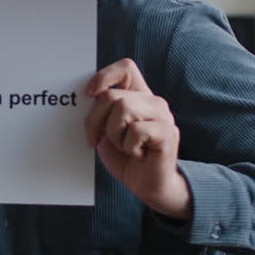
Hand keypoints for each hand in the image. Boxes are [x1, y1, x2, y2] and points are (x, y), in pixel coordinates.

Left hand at [83, 58, 190, 220]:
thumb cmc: (126, 158)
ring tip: (123, 146)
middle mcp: (153, 101)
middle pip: (113, 95)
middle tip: (96, 139)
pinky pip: (136, 131)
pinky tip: (137, 153)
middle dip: (94, 120)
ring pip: (123, 108)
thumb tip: (87, 96)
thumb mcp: (106, 130)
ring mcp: (163, 116)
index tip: (89, 94)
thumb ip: (102, 111)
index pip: (126, 68)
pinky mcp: (168, 133)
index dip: (104, 76)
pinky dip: (128, 146)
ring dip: (114, 134)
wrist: (148, 186)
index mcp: (139, 96)